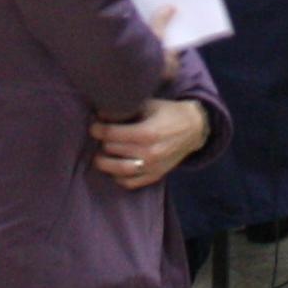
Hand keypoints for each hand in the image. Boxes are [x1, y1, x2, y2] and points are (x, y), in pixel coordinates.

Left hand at [90, 95, 206, 190]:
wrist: (194, 129)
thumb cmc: (169, 113)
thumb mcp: (150, 104)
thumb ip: (127, 109)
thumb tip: (102, 113)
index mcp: (147, 133)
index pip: (112, 134)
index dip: (99, 129)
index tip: (94, 126)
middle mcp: (148, 153)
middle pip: (113, 150)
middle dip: (103, 142)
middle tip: (99, 137)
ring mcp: (152, 167)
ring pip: (118, 170)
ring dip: (105, 163)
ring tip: (100, 156)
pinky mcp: (155, 176)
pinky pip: (130, 183)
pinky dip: (118, 178)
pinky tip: (114, 169)